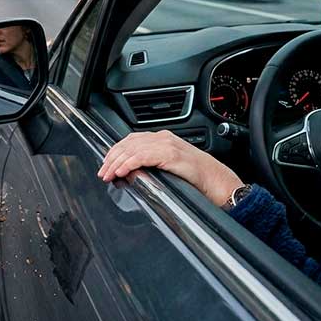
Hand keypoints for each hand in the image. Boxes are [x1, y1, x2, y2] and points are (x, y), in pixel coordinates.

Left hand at [98, 130, 243, 206]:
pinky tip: (122, 171)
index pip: (131, 140)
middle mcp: (164, 138)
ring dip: (117, 162)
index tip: (106, 163)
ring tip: (109, 174)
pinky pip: (144, 156)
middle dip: (112, 157)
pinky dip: (129, 163)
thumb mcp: (170, 168)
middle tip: (103, 171)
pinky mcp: (171, 154)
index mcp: (163, 139)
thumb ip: (153, 165)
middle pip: (129, 143)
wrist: (218, 182)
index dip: (116, 151)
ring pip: (133, 149)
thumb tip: (132, 173)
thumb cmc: (198, 179)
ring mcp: (167, 145)